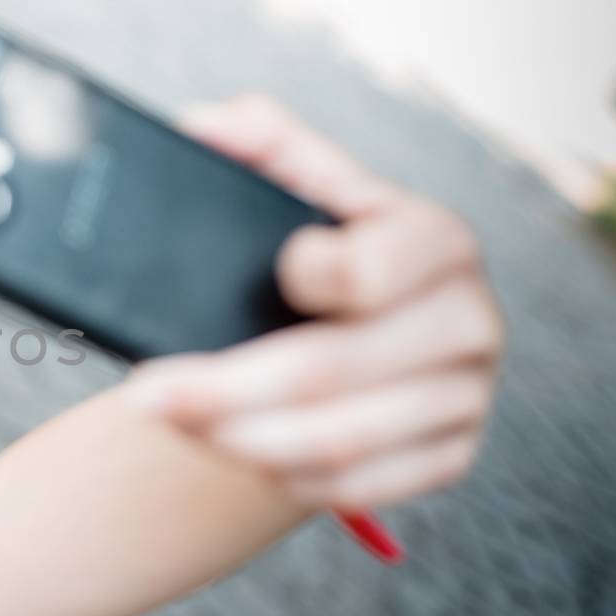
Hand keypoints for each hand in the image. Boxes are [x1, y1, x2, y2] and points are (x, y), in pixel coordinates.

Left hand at [122, 94, 505, 513]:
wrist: (344, 328)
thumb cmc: (306, 247)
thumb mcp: (285, 188)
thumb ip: (255, 142)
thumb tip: (207, 127)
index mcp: (435, 238)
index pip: (373, 269)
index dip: (308, 275)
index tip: (267, 274)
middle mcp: (469, 318)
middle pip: (334, 372)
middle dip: (224, 390)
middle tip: (146, 395)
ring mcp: (466, 396)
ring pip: (339, 443)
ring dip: (237, 440)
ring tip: (172, 421)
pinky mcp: (449, 457)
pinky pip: (354, 488)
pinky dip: (282, 477)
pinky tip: (231, 451)